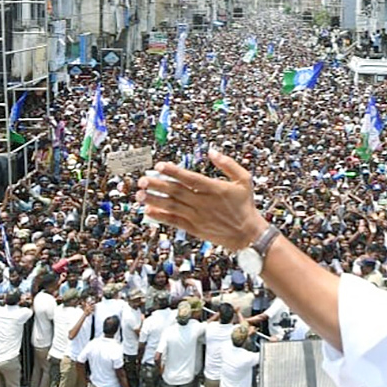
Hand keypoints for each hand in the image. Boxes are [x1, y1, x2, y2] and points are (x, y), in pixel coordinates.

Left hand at [137, 150, 266, 250]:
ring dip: (154, 200)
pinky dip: (161, 216)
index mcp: (214, 189)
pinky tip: (149, 211)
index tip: (159, 166)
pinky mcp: (195, 229)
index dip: (173, 171)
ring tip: (139, 194)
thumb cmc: (245, 205)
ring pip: (172, 206)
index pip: (190, 178)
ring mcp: (198, 217)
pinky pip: (174, 221)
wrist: (248, 234)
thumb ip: (228, 164)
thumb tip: (212, 151)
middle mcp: (203, 203)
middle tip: (142, 180)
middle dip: (157, 185)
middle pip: (176, 192)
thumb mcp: (244, 180)